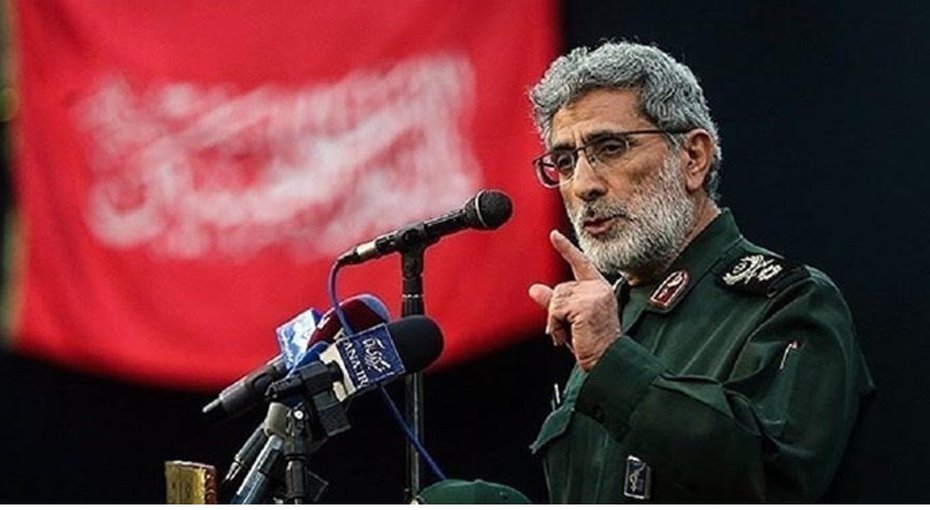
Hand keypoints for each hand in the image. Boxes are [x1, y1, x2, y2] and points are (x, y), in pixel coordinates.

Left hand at [528, 230, 621, 370]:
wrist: (606, 359)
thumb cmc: (592, 343)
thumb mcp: (570, 319)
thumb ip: (553, 302)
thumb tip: (534, 288)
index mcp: (598, 288)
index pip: (580, 263)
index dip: (566, 248)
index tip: (553, 235)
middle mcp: (599, 288)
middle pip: (559, 288)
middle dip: (556, 311)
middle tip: (570, 330)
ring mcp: (594, 295)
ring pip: (556, 298)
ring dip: (555, 320)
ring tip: (571, 334)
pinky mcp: (586, 305)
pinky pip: (556, 309)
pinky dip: (555, 325)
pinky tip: (568, 335)